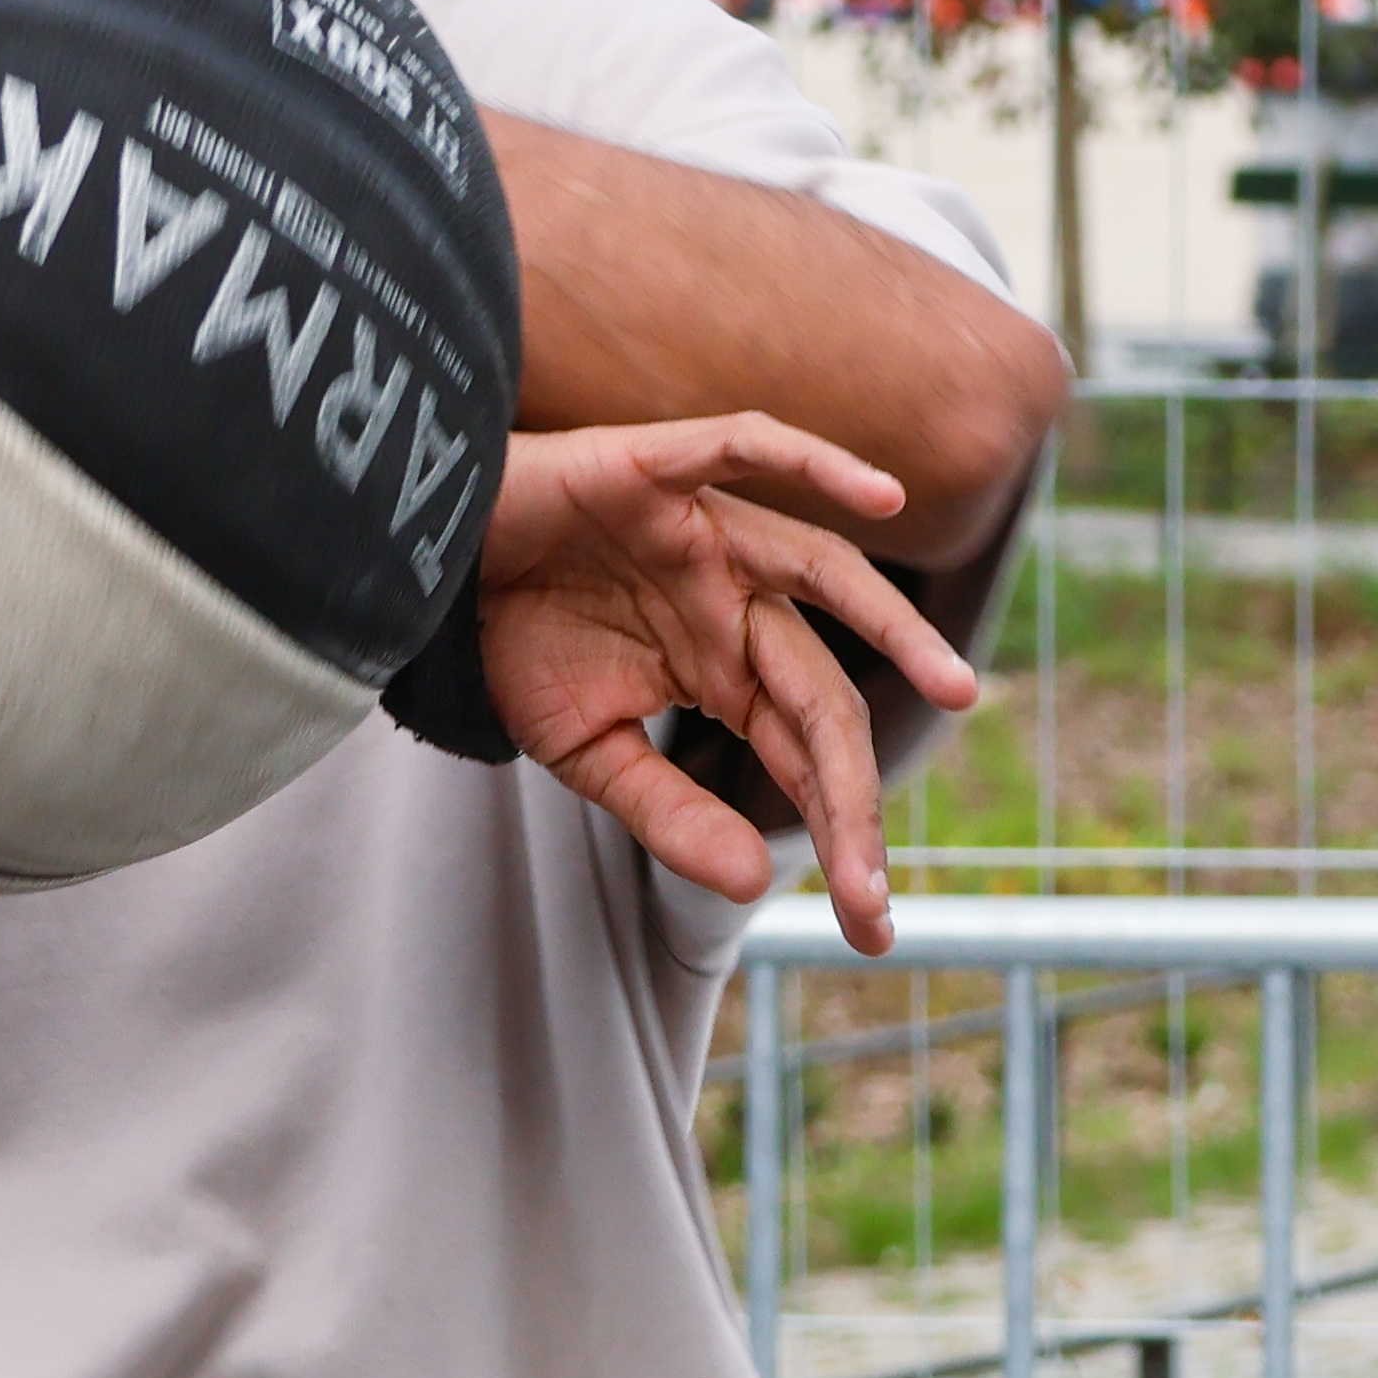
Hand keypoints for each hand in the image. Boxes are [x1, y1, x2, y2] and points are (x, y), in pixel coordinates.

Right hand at [473, 416, 983, 954]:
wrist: (423, 564)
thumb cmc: (512, 639)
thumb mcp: (588, 751)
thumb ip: (671, 811)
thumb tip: (752, 885)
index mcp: (728, 669)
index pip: (809, 754)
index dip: (843, 833)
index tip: (868, 927)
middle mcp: (737, 600)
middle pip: (821, 691)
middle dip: (852, 792)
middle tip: (874, 887)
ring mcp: (708, 533)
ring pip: (824, 569)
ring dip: (895, 624)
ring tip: (955, 685)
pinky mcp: (659, 469)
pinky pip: (745, 450)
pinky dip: (814, 462)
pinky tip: (882, 499)